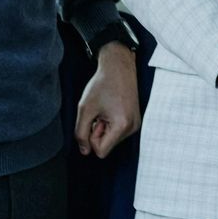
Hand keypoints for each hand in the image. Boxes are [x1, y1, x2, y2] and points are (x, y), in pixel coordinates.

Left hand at [75, 42, 140, 157]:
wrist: (119, 67)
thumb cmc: (102, 84)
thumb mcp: (85, 109)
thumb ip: (81, 133)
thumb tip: (84, 151)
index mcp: (122, 125)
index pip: (101, 151)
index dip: (91, 138)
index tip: (94, 121)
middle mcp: (133, 127)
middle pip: (107, 146)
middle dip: (98, 132)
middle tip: (99, 113)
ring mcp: (136, 124)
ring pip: (112, 139)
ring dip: (104, 127)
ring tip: (106, 109)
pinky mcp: (135, 120)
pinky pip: (118, 132)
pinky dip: (111, 123)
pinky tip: (111, 108)